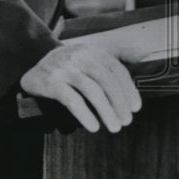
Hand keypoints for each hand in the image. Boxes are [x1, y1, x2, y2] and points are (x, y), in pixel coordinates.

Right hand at [20, 41, 140, 132]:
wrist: (33, 65)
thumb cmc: (70, 64)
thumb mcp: (91, 55)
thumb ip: (117, 54)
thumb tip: (145, 53)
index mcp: (93, 51)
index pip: (116, 69)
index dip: (129, 89)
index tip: (136, 108)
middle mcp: (80, 56)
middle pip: (106, 80)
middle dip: (119, 103)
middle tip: (126, 121)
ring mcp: (65, 68)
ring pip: (91, 90)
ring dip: (106, 111)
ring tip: (114, 127)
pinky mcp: (51, 82)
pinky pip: (71, 100)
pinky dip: (85, 114)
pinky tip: (93, 126)